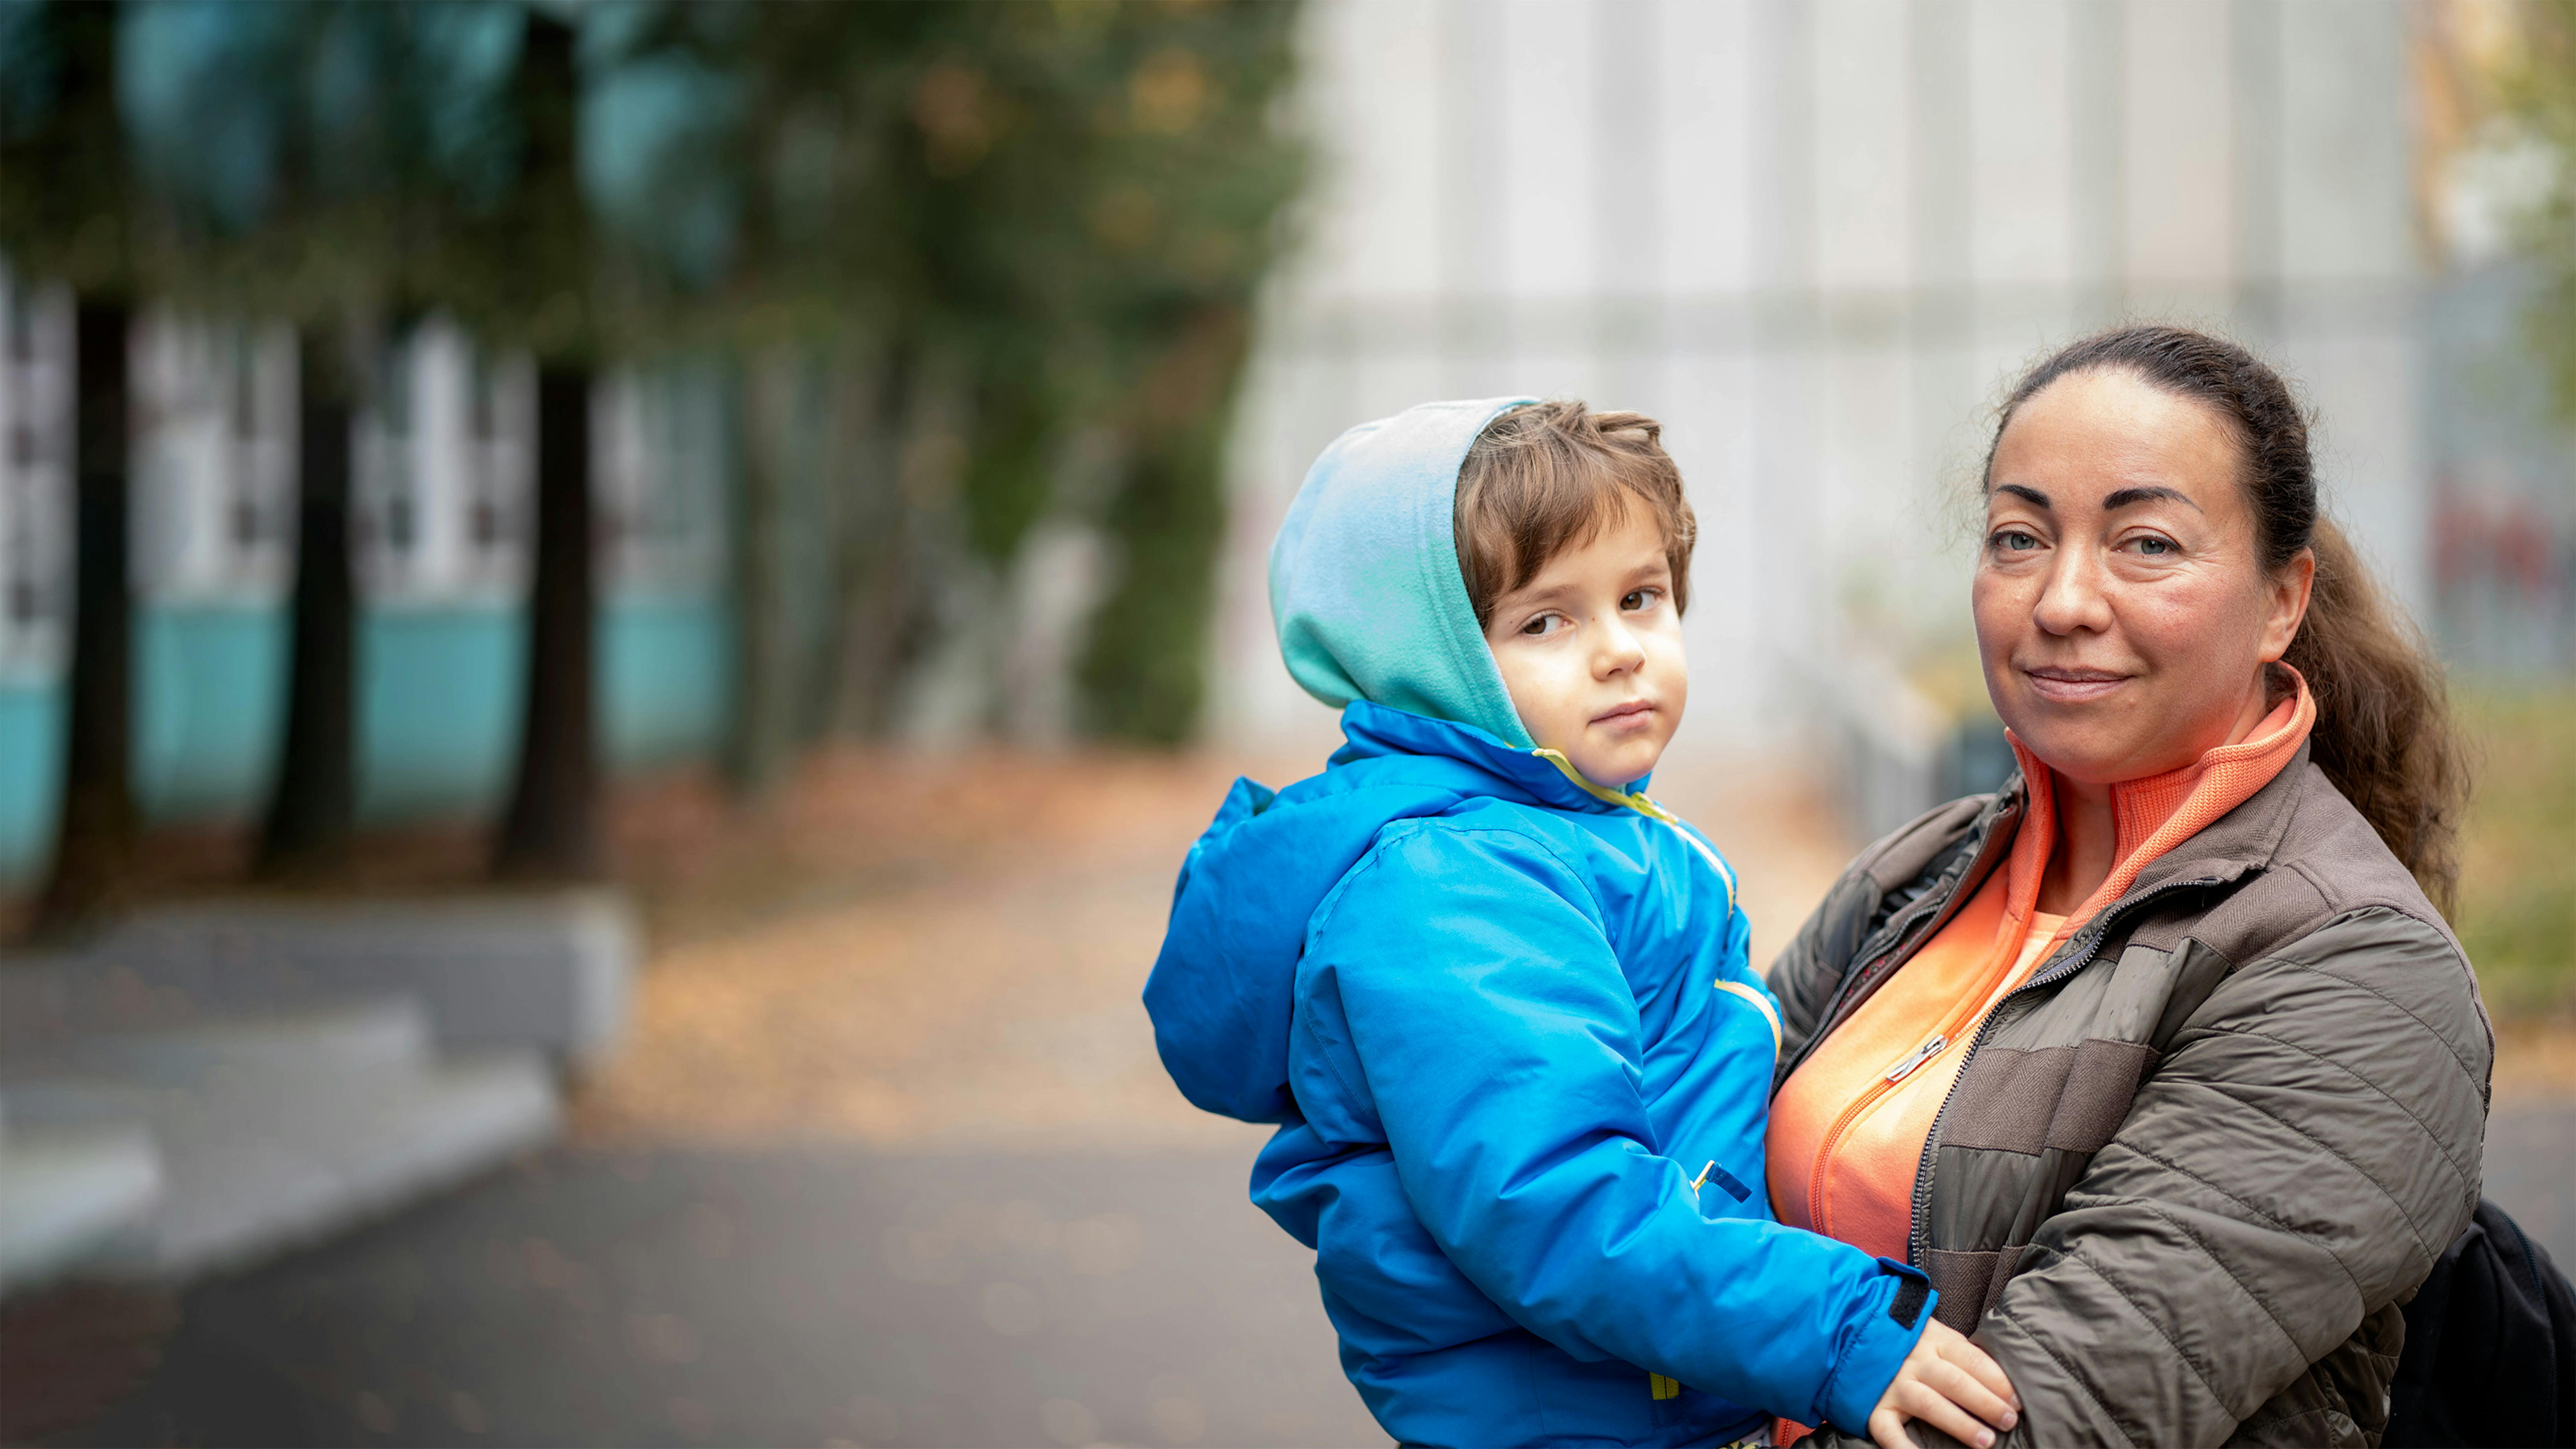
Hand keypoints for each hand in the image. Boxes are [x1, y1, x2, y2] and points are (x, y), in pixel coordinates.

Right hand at [1868, 1319, 2018, 1448]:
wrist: (1855, 1334)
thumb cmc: (1910, 1343)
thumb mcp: (1937, 1336)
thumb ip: (1963, 1354)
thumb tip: (2004, 1382)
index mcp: (1933, 1341)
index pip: (1971, 1360)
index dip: (1997, 1381)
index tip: (2017, 1402)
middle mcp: (1913, 1362)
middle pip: (1954, 1381)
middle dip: (1985, 1403)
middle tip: (2008, 1421)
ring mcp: (1893, 1385)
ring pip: (1928, 1404)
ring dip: (1959, 1423)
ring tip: (1985, 1441)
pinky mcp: (1875, 1407)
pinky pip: (1888, 1430)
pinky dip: (1903, 1448)